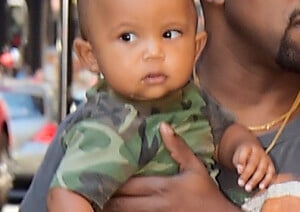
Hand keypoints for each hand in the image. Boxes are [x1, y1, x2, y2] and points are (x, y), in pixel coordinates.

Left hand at [103, 122, 238, 211]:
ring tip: (96, 199)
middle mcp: (156, 205)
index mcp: (164, 187)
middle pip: (123, 203)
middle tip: (91, 187)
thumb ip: (179, 147)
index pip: (131, 185)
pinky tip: (115, 209)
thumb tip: (164, 126)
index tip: (100, 172)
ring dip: (111, 207)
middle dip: (106, 196)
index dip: (113, 180)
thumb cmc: (207, 193)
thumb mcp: (195, 167)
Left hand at [233, 143, 274, 191]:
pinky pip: (270, 174)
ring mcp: (266, 158)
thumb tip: (240, 171)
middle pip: (252, 163)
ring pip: (261, 170)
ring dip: (255, 180)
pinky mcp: (271, 166)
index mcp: (248, 147)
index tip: (238, 171)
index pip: (244, 154)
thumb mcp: (238, 156)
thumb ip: (239, 162)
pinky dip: (266, 181)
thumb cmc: (243, 155)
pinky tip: (261, 187)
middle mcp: (258, 152)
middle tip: (240, 183)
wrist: (253, 151)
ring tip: (248, 188)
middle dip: (246, 175)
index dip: (241, 163)